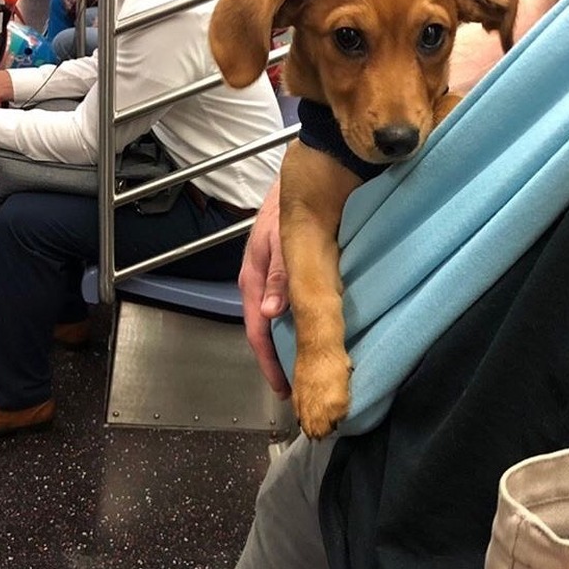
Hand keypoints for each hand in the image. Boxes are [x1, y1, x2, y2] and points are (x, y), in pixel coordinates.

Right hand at [239, 181, 291, 398]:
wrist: (301, 182)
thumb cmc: (287, 208)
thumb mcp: (281, 241)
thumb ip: (278, 276)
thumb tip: (271, 314)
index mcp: (254, 280)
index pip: (258, 331)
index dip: (270, 362)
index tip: (284, 387)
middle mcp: (260, 285)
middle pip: (267, 332)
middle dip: (281, 359)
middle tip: (300, 384)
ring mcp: (272, 280)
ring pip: (279, 321)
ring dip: (291, 343)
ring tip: (309, 365)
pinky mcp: (285, 274)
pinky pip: (289, 307)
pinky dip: (298, 324)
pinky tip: (315, 331)